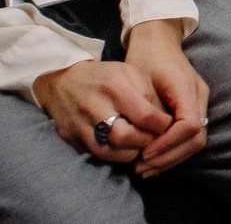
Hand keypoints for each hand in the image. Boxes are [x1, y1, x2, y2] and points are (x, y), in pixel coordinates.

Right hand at [34, 59, 172, 164]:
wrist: (62, 84)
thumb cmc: (104, 77)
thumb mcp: (129, 73)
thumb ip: (148, 94)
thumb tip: (166, 119)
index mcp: (113, 86)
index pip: (144, 115)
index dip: (161, 125)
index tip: (168, 125)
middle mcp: (95, 107)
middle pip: (126, 137)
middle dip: (146, 142)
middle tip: (156, 138)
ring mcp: (80, 126)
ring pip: (112, 152)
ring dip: (132, 152)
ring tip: (141, 143)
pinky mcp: (73, 140)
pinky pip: (99, 156)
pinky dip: (117, 156)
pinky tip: (125, 147)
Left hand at [120, 21, 208, 176]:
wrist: (157, 41)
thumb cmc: (144, 58)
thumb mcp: (139, 82)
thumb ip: (147, 111)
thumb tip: (145, 143)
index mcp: (187, 87)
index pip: (190, 126)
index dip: (168, 144)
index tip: (144, 153)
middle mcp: (199, 96)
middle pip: (197, 139)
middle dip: (169, 157)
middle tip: (141, 168)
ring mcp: (199, 102)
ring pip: (196, 142)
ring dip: (171, 159)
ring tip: (144, 169)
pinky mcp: (193, 108)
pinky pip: (189, 136)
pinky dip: (173, 151)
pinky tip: (152, 159)